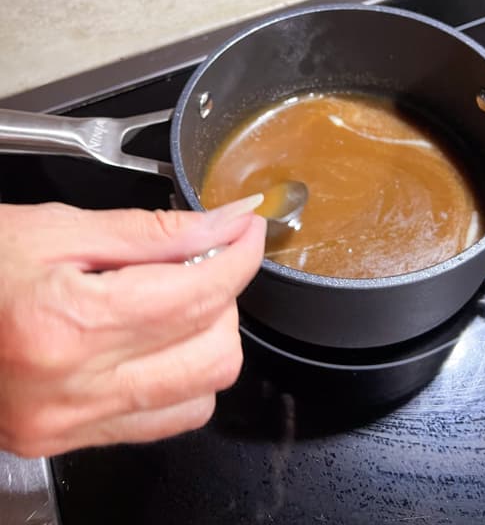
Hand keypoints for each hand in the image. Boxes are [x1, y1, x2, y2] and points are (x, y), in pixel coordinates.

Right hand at [0, 197, 265, 457]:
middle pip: (214, 351)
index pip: (198, 293)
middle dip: (225, 296)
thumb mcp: (58, 228)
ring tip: (173, 299)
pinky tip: (154, 341)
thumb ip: (153, 231)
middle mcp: (72, 389)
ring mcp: (69, 425)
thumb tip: (225, 223)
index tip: (247, 229)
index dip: (238, 254)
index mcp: (68, 322)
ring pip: (200, 393)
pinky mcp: (66, 441)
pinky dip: (180, 377)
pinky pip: (163, 421)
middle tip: (199, 261)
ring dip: (208, 337)